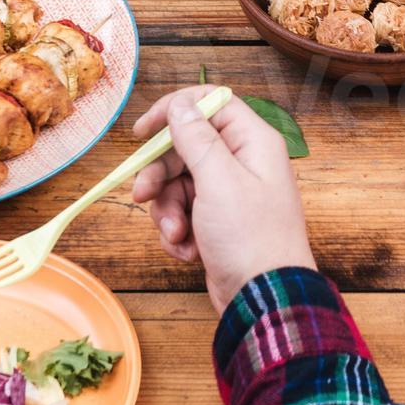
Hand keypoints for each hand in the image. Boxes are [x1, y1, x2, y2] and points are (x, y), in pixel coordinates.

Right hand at [130, 88, 314, 313]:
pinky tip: (187, 250)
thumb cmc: (250, 238)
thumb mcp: (219, 181)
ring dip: (168, 210)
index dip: (174, 110)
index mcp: (253, 142)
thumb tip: (181, 104)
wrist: (263, 301)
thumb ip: (197, 139)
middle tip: (142, 195)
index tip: (141, 131)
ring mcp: (231, 194)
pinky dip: (179, 231)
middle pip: (187, 147)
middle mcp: (243, 162)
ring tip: (176, 234)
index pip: (210, 104)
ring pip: (180, 183)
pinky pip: (185, 212)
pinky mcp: (219, 223)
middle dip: (161, 174)